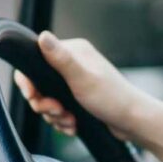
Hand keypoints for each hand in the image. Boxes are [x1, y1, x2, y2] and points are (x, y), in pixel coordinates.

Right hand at [14, 31, 151, 139]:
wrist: (133, 122)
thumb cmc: (112, 99)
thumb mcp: (82, 79)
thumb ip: (60, 59)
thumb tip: (42, 35)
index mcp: (73, 52)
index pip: (35, 60)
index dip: (29, 82)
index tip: (34, 97)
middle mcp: (73, 63)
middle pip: (39, 84)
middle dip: (45, 103)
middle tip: (57, 111)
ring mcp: (76, 82)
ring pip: (48, 100)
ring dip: (55, 115)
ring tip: (69, 121)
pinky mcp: (78, 98)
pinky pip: (58, 110)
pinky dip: (62, 120)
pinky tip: (73, 125)